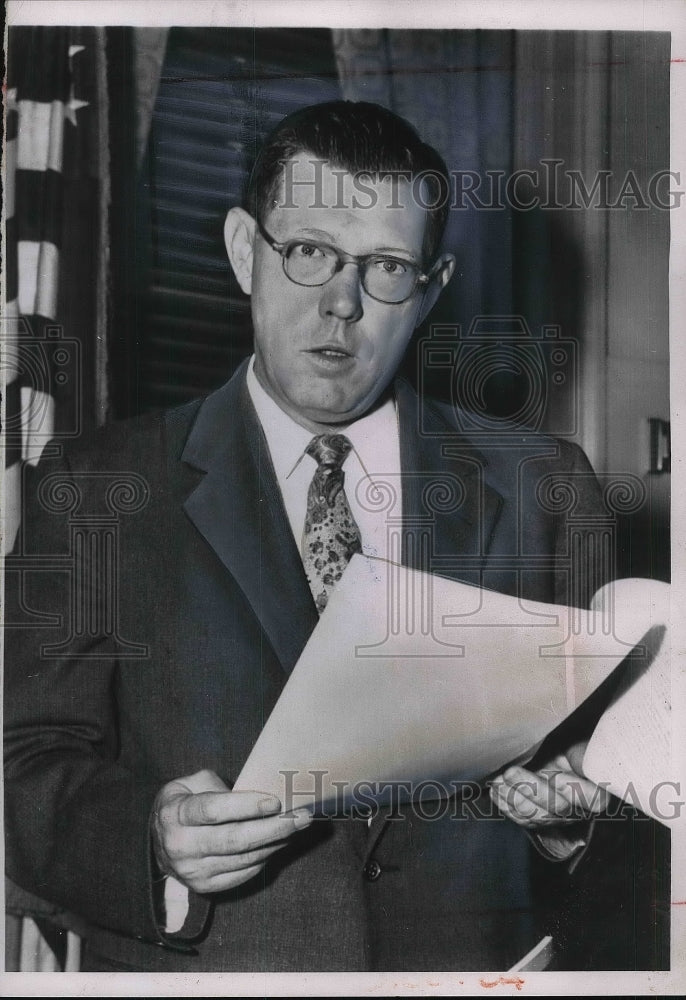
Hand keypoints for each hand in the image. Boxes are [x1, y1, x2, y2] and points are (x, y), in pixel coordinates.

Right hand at [152, 769, 311, 893]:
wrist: (159, 840)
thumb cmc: (184, 802)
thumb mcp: (193, 783)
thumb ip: (220, 786)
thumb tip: (261, 793)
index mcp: (175, 814)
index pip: (214, 811)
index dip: (247, 806)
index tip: (275, 801)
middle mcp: (180, 846)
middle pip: (234, 840)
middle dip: (273, 828)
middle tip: (302, 817)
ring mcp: (191, 871)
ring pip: (242, 859)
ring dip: (275, 843)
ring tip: (297, 827)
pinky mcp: (204, 887)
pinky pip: (242, 874)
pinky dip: (264, 858)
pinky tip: (279, 843)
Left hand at [489, 746, 608, 830]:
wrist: (551, 760)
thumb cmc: (567, 751)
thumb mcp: (578, 749)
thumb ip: (582, 755)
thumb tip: (586, 756)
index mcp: (594, 793)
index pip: (590, 798)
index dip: (572, 788)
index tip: (555, 774)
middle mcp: (576, 811)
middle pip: (556, 807)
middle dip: (531, 789)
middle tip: (511, 772)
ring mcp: (556, 819)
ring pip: (536, 816)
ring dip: (514, 798)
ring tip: (498, 781)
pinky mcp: (536, 821)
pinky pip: (521, 819)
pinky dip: (506, 805)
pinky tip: (495, 791)